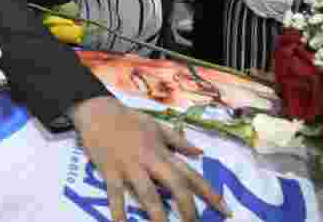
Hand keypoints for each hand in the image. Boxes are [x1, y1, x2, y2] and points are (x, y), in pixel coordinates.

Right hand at [72, 97, 228, 221]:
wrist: (97, 110)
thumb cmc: (128, 118)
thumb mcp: (156, 126)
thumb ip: (178, 141)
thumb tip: (200, 152)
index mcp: (162, 151)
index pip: (191, 174)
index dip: (209, 193)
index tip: (225, 210)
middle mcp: (150, 160)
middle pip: (175, 185)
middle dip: (187, 208)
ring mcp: (129, 166)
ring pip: (147, 193)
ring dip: (157, 214)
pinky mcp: (110, 170)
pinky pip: (115, 193)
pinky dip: (118, 210)